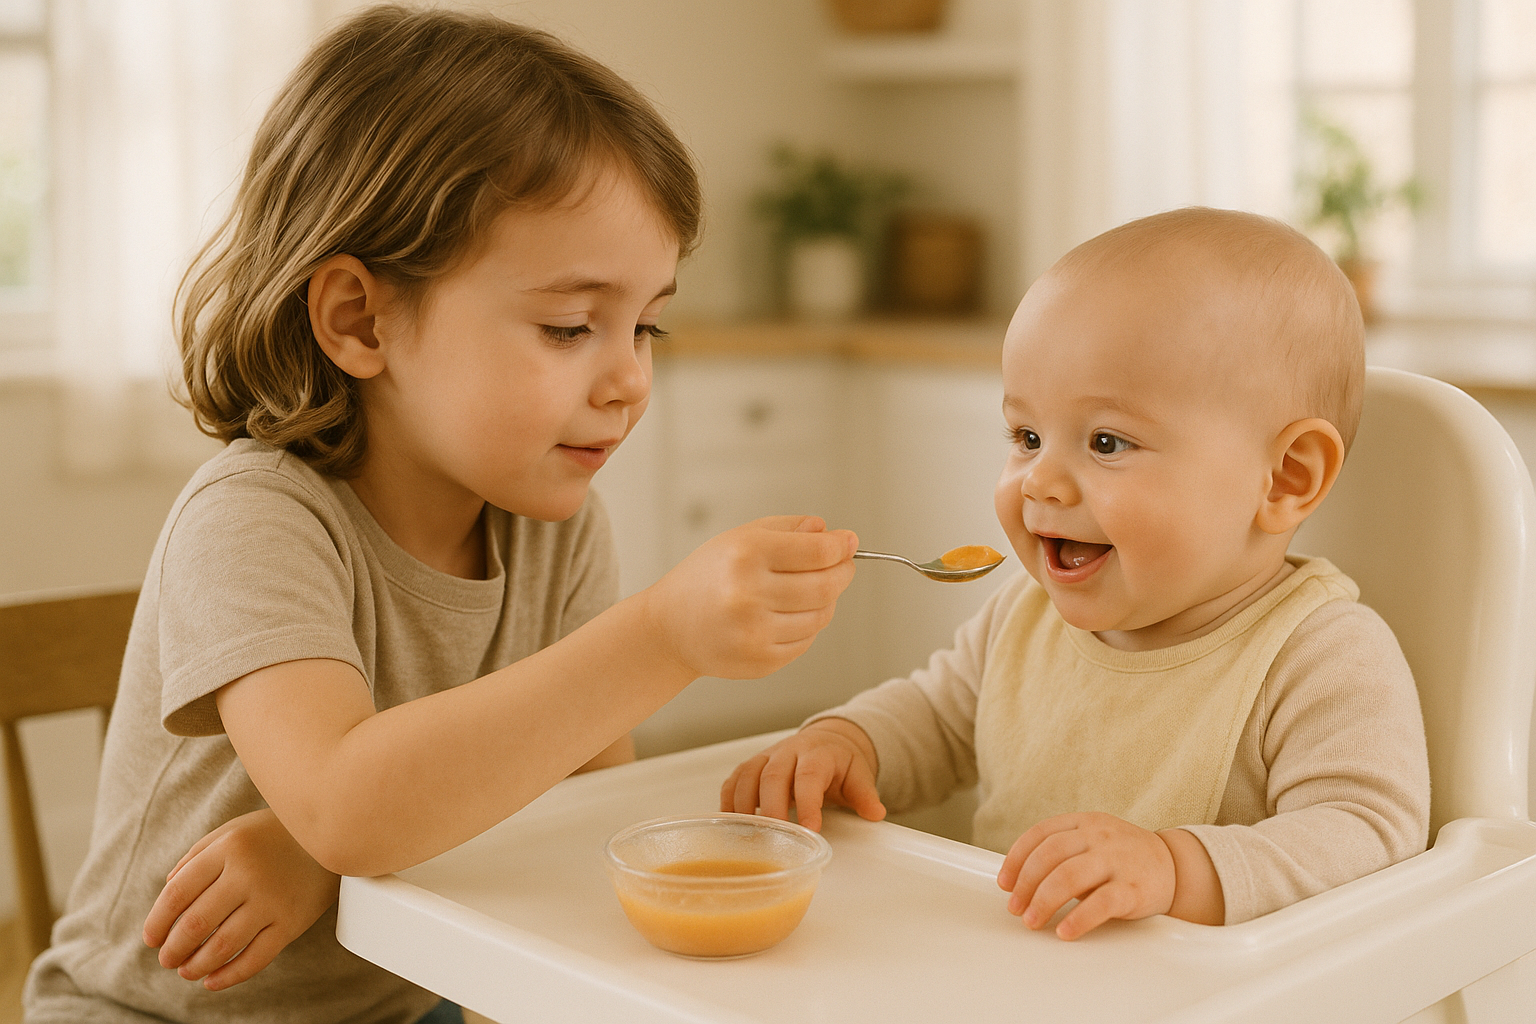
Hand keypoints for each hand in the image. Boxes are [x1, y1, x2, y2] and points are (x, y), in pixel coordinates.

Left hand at [143, 808, 339, 989]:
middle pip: (196, 923)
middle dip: (173, 949)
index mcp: (228, 849)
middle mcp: (249, 874)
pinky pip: (255, 959)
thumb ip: (196, 857)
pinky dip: (228, 976)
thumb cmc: (274, 834)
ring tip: (186, 971)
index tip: (151, 939)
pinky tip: (212, 981)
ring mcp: (272, 900)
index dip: (157, 922)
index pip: (177, 894)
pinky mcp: (292, 923)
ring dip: (195, 966)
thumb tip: (166, 894)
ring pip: (221, 946)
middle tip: (167, 959)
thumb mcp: (233, 832)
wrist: (334, 836)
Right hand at [642, 516, 856, 679]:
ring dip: (827, 601)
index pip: (817, 551)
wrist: (670, 627)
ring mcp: (755, 631)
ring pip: (821, 616)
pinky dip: (808, 626)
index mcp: (745, 554)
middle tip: (843, 566)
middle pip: (826, 585)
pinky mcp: (760, 660)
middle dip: (843, 573)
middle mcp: (748, 593)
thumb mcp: (740, 538)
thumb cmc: (707, 577)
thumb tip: (831, 533)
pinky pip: (806, 640)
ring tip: (810, 591)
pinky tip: (789, 615)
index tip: (849, 543)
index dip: (842, 547)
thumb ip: (788, 529)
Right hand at [720, 718, 883, 831]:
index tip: (810, 829)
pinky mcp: (752, 765)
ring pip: (748, 776)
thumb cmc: (840, 762)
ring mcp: (767, 757)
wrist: (827, 740)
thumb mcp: (859, 774)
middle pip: (773, 776)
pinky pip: (734, 780)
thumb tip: (875, 813)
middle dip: (771, 808)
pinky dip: (729, 802)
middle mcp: (789, 751)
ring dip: (745, 806)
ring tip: (750, 836)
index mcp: (818, 753)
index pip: (809, 776)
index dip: (807, 802)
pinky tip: (732, 825)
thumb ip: (864, 794)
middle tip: (775, 838)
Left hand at [996, 812, 1175, 940]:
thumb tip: (1019, 882)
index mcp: (1084, 822)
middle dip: (1026, 883)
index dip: (1017, 859)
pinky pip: (1100, 903)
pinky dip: (1078, 919)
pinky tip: (1064, 931)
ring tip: (1032, 921)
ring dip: (1043, 901)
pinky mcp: (1133, 889)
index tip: (1005, 883)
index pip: (1040, 834)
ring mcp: (1117, 860)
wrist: (1175, 866)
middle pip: (1049, 855)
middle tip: (1015, 907)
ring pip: (1069, 876)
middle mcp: (1099, 836)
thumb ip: (1061, 853)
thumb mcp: (1092, 841)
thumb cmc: (1122, 858)